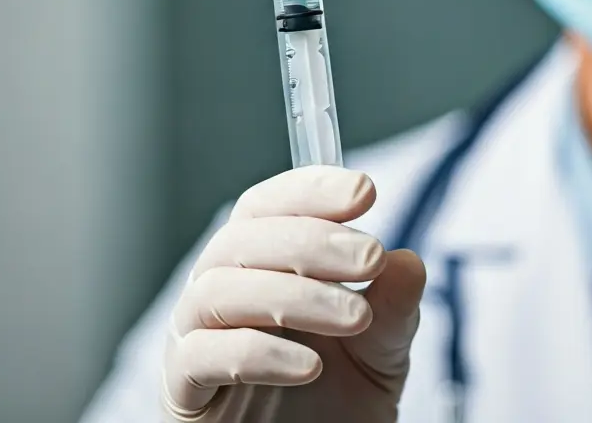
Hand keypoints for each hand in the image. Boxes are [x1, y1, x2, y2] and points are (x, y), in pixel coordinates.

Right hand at [161, 166, 427, 421]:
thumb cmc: (334, 403)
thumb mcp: (380, 353)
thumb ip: (392, 310)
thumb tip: (408, 261)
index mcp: (257, 265)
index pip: (267, 207)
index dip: (309, 190)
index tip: (363, 191)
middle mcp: (219, 291)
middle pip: (241, 239)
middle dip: (310, 240)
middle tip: (370, 255)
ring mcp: (194, 337)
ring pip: (219, 290)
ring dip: (292, 294)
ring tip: (354, 315)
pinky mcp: (183, 390)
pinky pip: (201, 356)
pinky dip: (257, 353)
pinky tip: (309, 364)